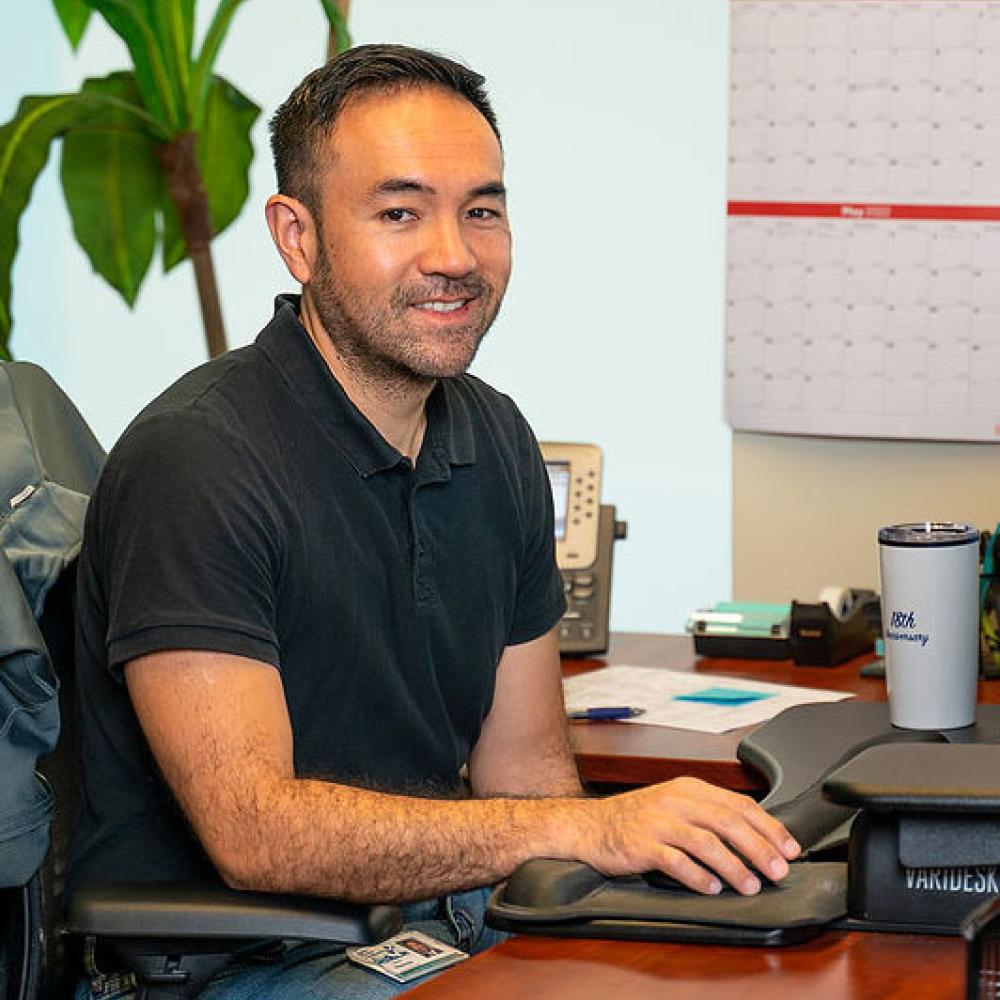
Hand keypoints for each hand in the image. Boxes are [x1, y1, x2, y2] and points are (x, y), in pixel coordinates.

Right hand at [577, 777, 800, 895]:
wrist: (591, 825)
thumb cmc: (638, 819)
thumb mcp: (675, 804)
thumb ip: (709, 814)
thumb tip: (756, 837)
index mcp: (689, 788)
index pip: (739, 804)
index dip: (769, 827)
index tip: (789, 849)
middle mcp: (675, 800)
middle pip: (728, 822)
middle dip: (759, 848)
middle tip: (779, 871)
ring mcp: (657, 821)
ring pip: (706, 842)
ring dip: (734, 866)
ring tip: (751, 885)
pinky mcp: (641, 844)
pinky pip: (676, 861)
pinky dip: (699, 876)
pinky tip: (713, 888)